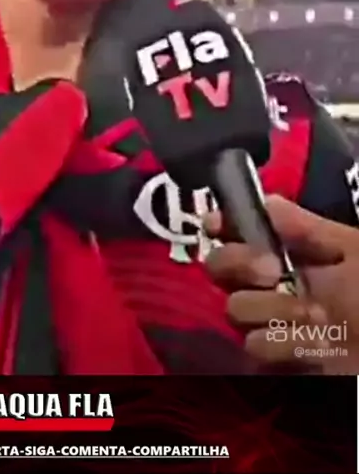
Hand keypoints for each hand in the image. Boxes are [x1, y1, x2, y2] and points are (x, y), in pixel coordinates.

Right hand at [204, 196, 358, 373]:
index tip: (215, 225)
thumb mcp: (353, 250)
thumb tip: (267, 200)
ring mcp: (273, 321)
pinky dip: (284, 345)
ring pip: (235, 307)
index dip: (223, 225)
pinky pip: (254, 345)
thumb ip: (309, 228)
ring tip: (314, 318)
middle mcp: (275, 284)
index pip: (242, 231)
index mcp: (295, 253)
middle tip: (272, 272)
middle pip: (220, 265)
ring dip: (274, 310)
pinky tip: (314, 345)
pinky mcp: (277, 359)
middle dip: (239, 264)